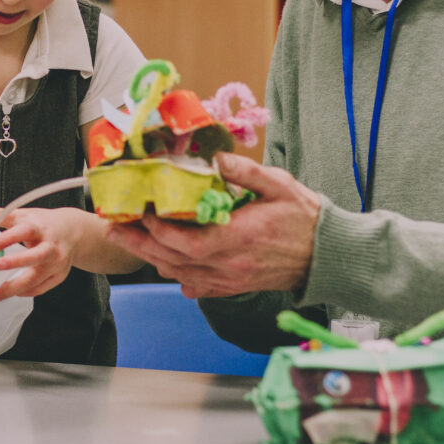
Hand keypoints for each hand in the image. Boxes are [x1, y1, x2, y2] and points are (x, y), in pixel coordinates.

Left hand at [0, 206, 82, 303]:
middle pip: (36, 256)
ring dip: (12, 289)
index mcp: (41, 228)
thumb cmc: (45, 224)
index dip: (8, 238)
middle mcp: (51, 246)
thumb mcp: (26, 214)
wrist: (72, 232)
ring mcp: (57, 264)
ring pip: (36, 279)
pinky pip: (40, 289)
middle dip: (16, 262)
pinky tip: (10, 294)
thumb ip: (4, 216)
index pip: (25, 231)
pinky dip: (23, 293)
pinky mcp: (59, 276)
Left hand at [104, 153, 319, 298]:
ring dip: (151, 258)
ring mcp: (232, 280)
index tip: (140, 214)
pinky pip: (197, 286)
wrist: (328, 255)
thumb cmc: (305, 217)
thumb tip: (215, 156)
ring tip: (128, 241)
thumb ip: (244, 171)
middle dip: (140, 244)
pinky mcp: (235, 286)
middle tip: (114, 229)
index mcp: (240, 238)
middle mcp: (231, 265)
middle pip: (174, 260)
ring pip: (180, 274)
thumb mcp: (279, 184)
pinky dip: (176, 275)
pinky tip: (163, 264)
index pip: (188, 241)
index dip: (159, 231)